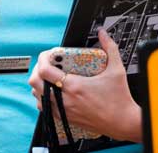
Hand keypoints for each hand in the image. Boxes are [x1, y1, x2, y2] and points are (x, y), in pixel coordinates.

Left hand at [28, 29, 142, 142]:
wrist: (122, 123)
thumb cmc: (119, 100)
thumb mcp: (116, 70)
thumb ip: (110, 48)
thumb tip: (103, 34)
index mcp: (74, 86)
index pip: (45, 70)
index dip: (42, 58)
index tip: (49, 53)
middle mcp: (65, 100)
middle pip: (35, 83)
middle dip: (37, 70)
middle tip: (48, 64)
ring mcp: (63, 111)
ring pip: (37, 97)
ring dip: (39, 85)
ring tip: (50, 78)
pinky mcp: (65, 119)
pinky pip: (44, 109)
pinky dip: (44, 99)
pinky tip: (54, 92)